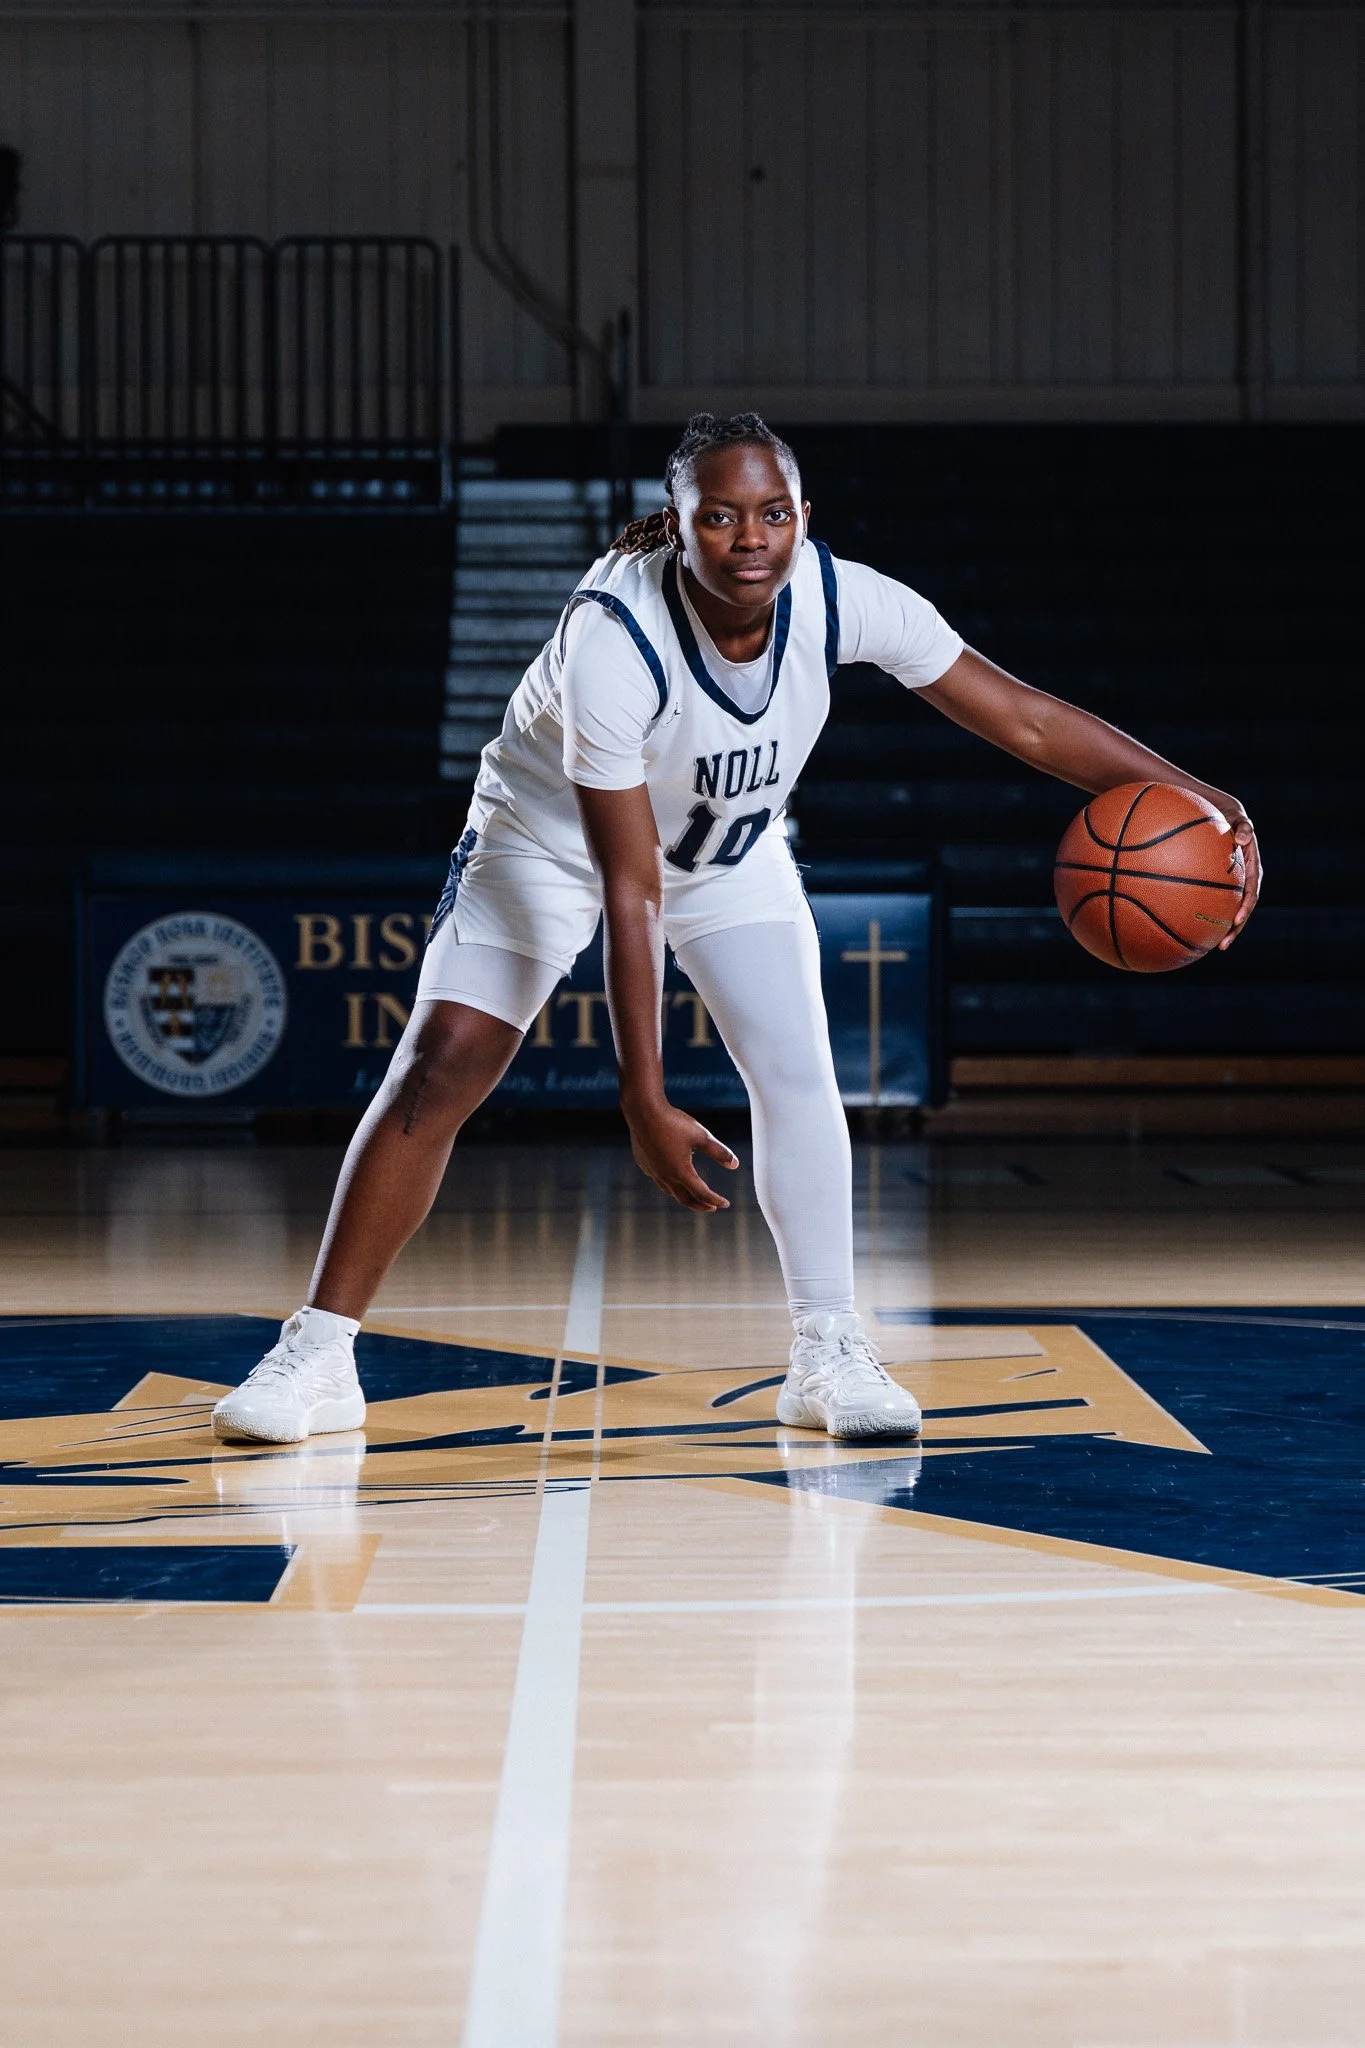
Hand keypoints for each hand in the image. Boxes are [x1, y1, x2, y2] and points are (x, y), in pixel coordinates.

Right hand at [623, 1095, 738, 1211]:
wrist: (643, 1111)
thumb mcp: (701, 1136)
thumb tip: (735, 1165)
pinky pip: (658, 1179)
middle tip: (711, 1207)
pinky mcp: (644, 1163)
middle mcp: (665, 1176)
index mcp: (681, 1172)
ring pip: (669, 1191)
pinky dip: (669, 1183)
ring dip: (684, 1196)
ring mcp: (652, 1171)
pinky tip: (671, 1175)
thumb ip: (719, 1152)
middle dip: (700, 1205)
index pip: (702, 1194)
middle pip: (685, 1199)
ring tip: (693, 1195)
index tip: (725, 1204)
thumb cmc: (673, 1122)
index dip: (715, 1200)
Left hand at [1219, 811, 1261, 950]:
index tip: (1236, 920)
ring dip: (1222, 930)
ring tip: (1211, 946)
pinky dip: (1206, 915)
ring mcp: (1233, 886)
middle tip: (1223, 945)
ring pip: (1228, 911)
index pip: (1251, 894)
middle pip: (1241, 911)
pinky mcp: (1221, 886)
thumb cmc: (1232, 819)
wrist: (1226, 818)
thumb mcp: (1240, 820)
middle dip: (1234, 930)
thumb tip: (1242, 838)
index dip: (1245, 908)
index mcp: (1252, 871)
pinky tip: (1192, 927)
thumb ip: (1244, 828)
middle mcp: (1244, 882)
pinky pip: (1214, 903)